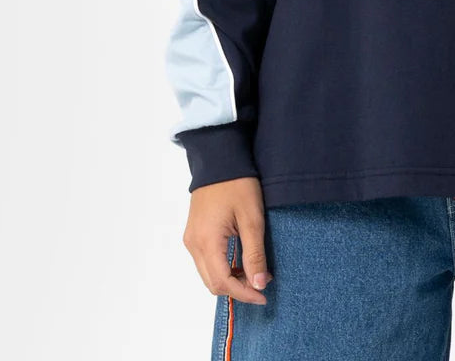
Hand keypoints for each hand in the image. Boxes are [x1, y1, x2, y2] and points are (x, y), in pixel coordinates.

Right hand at [182, 176, 272, 304]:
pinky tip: (239, 262)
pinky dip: (222, 268)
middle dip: (237, 289)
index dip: (244, 293)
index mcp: (206, 241)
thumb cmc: (237, 184)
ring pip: (207, 274)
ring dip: (229, 280)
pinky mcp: (193, 234)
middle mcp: (193, 244)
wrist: (219, 159)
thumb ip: (255, 253)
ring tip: (253, 272)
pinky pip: (205, 261)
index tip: (264, 295)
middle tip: (262, 284)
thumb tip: (259, 284)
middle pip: (212, 282)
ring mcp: (190, 239)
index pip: (223, 282)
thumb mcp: (252, 218)